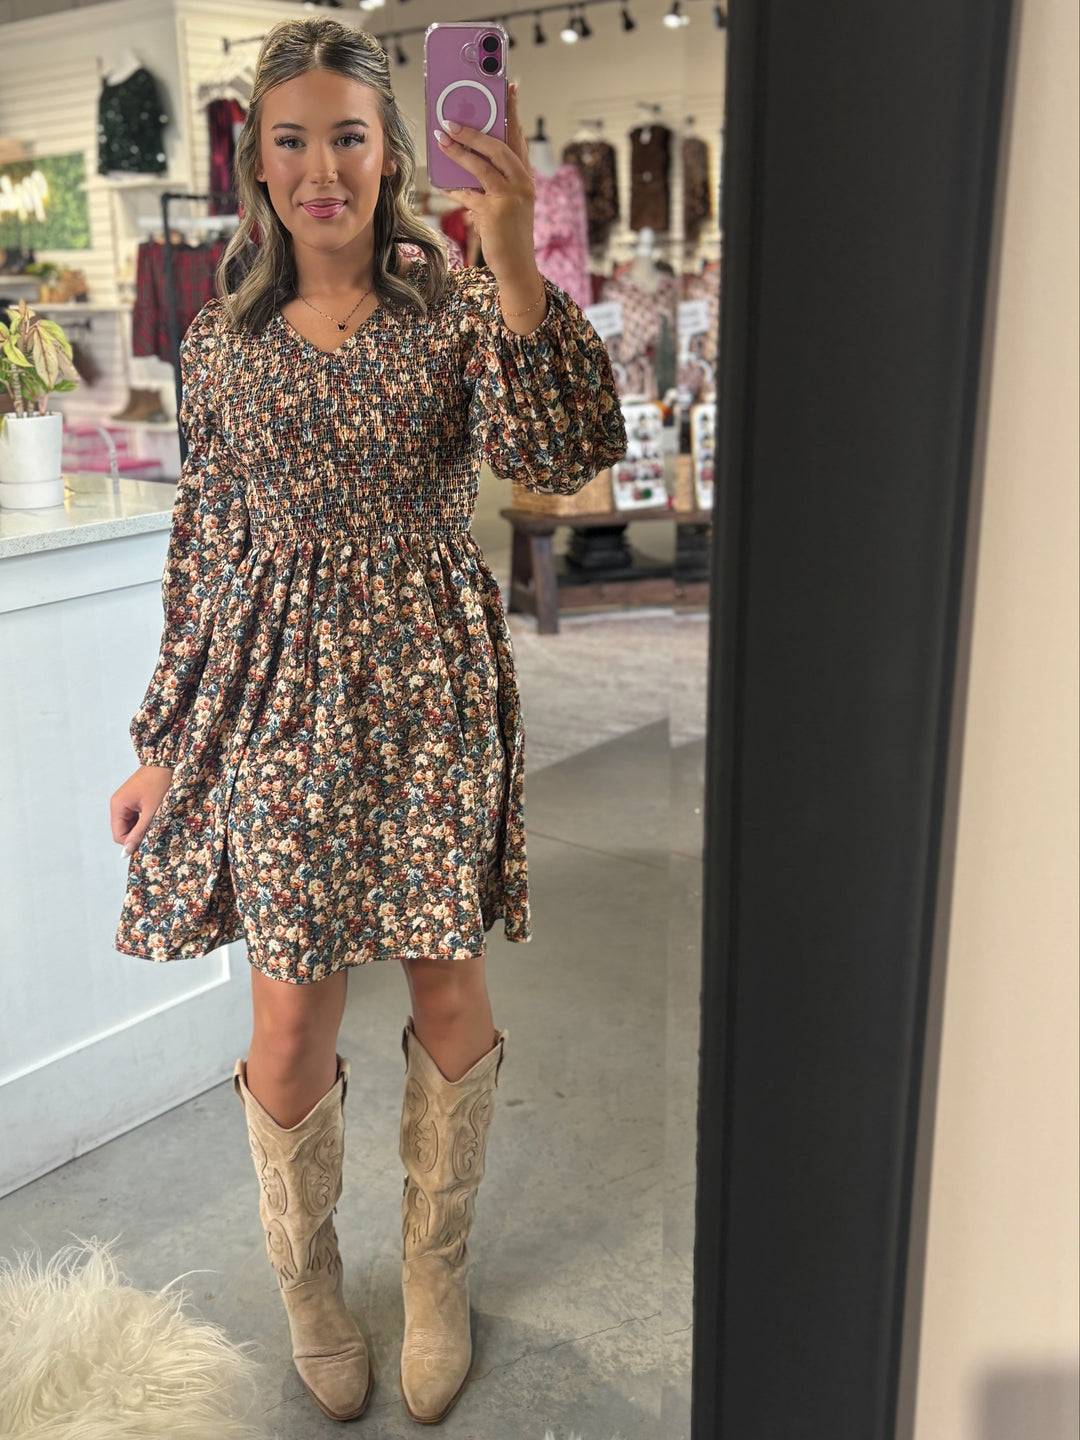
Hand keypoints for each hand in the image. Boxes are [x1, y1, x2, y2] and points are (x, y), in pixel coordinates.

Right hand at [111, 765, 173, 856]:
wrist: (167, 762)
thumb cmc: (160, 783)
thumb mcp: (152, 811)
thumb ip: (139, 832)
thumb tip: (127, 851)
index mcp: (118, 806)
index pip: (118, 835)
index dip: (132, 842)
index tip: (149, 841)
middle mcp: (118, 804)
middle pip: (123, 830)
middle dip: (137, 834)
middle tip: (155, 830)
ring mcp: (125, 801)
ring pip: (130, 824)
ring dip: (142, 827)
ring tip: (157, 820)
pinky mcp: (133, 799)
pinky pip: (135, 816)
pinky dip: (144, 820)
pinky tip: (155, 816)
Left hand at [434, 82, 538, 285]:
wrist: (518, 267)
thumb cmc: (510, 235)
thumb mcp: (508, 203)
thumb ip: (492, 181)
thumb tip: (463, 164)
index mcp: (526, 177)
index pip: (519, 138)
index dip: (513, 112)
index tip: (509, 87)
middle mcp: (522, 183)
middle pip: (498, 146)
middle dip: (473, 131)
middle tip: (451, 120)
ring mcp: (510, 197)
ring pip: (481, 165)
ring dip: (458, 151)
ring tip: (441, 139)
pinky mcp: (495, 212)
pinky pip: (468, 193)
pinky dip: (454, 188)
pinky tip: (443, 182)